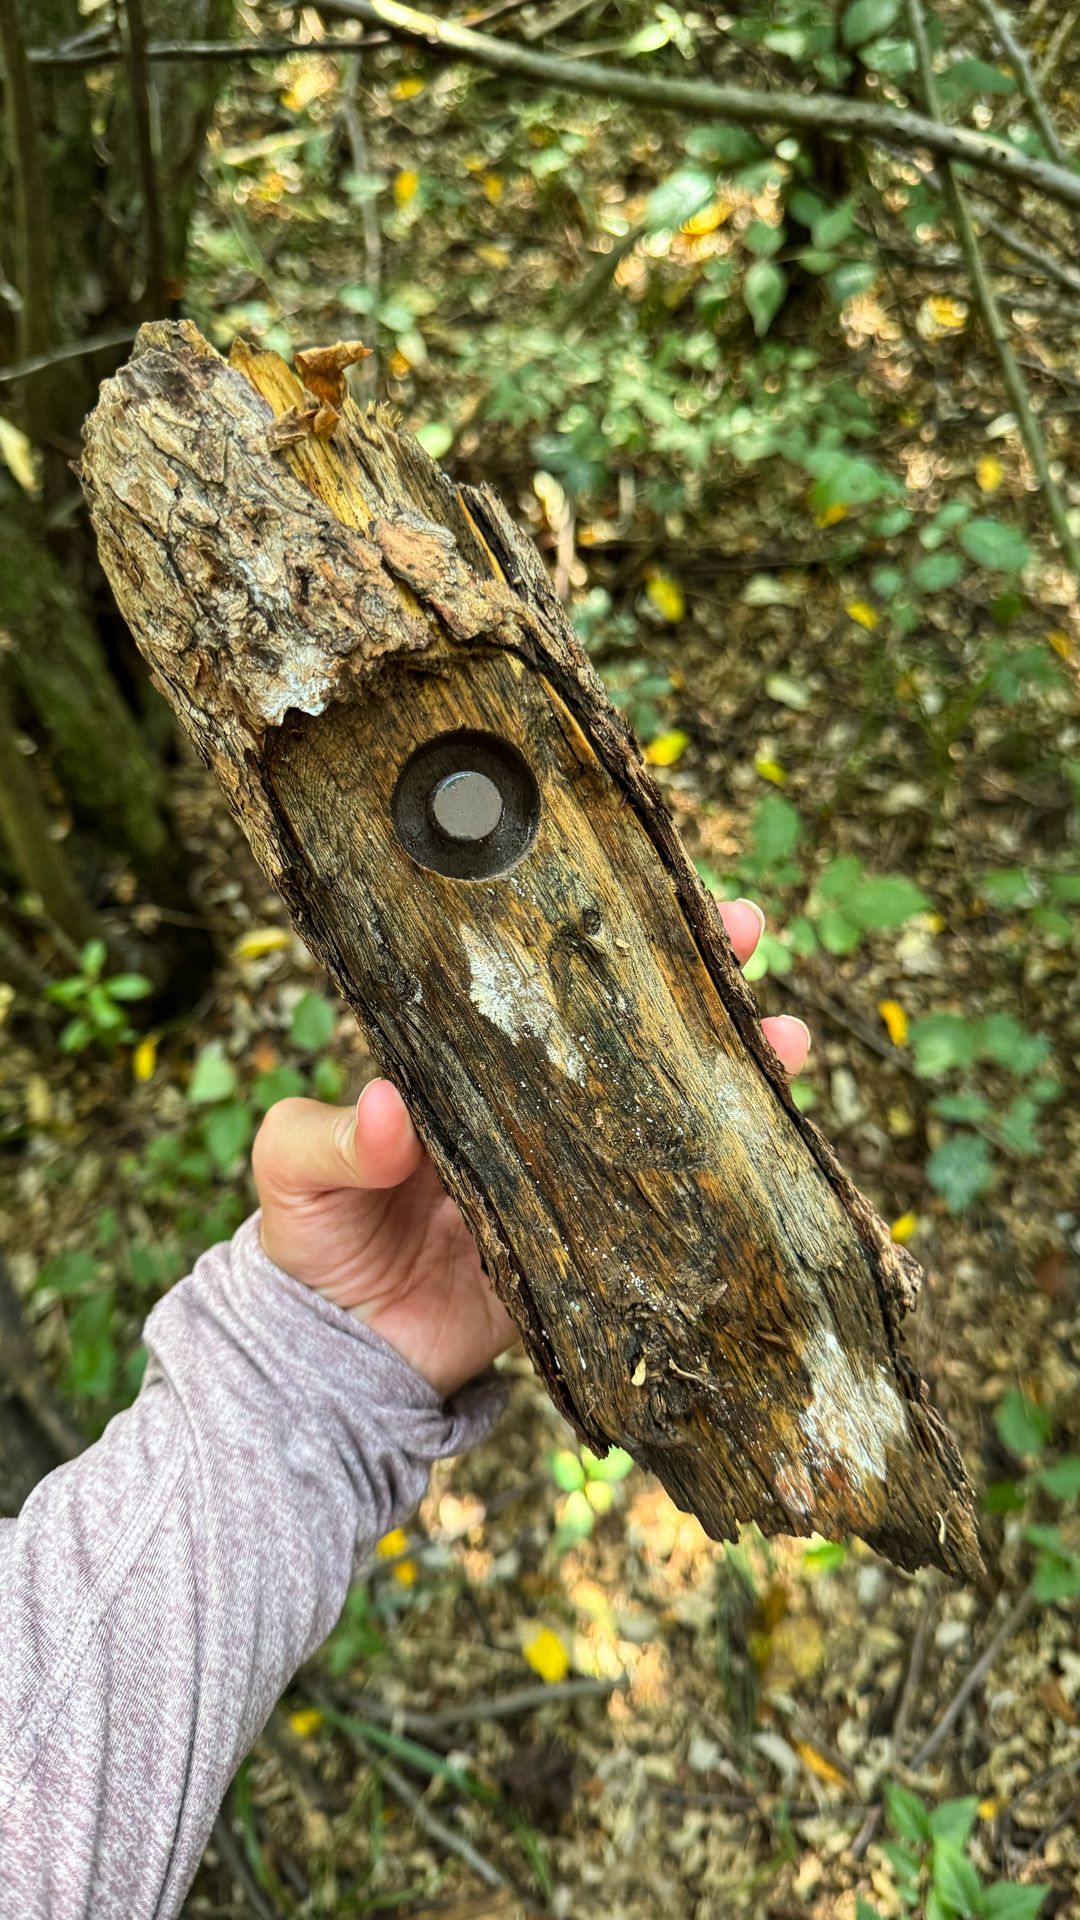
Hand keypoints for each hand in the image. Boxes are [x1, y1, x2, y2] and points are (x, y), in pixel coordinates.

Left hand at [252, 899, 809, 1397]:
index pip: (536, 988)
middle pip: (620, 1030)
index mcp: (464, 1071)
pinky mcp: (595, 1247)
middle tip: (746, 929)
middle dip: (687, 980)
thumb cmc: (310, 1243)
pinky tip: (771, 1151)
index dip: (589, 940)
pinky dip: (718, 1179)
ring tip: (786, 1037)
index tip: (645, 893)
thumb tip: (389, 1109)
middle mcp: (530, 1109)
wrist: (341, 1361)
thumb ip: (328, 1139)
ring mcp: (571, 1175)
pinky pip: (665, 1206)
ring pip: (660, 1107)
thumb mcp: (292, 1173)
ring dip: (727, 1071)